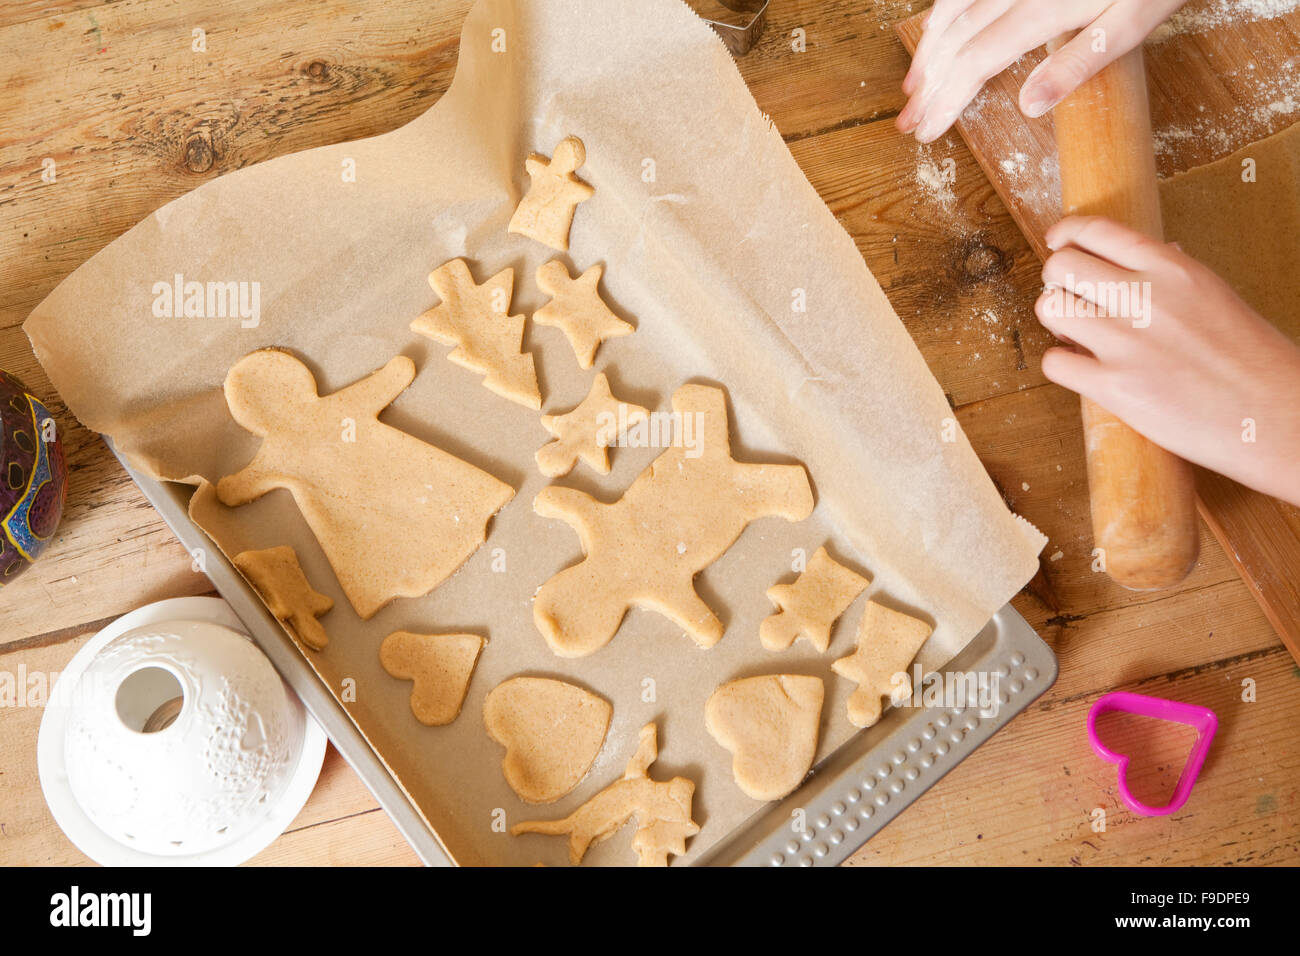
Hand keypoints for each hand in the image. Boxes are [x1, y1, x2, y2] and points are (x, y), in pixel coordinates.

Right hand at [898, 0, 1185, 142]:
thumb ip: (1080, 62)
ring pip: (953, 6)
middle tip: (907, 119)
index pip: (977, 62)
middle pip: (956, 37)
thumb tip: (1028, 106)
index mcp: (1046, 7)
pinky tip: (937, 26)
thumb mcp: (1134, 22)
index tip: (927, 130)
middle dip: (927, 82)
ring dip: (928, 48)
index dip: (947, 99)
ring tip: (913, 82)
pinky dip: (944, 8)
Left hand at [1035, 217, 1299, 506]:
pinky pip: (1054, 363)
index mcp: (1173, 268)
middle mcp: (1144, 297)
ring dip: (1056, 321)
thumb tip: (1129, 264)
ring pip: (1048, 308)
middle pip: (1060, 266)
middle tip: (1072, 299)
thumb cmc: (1251, 359)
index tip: (1058, 242)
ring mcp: (1125, 342)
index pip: (1096, 230)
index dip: (1066, 234)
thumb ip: (1167, 278)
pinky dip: (1062, 365)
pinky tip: (1085, 370)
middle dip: (1058, 282)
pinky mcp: (1113, 387)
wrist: (1273, 415)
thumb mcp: (1212, 296)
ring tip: (1078, 335)